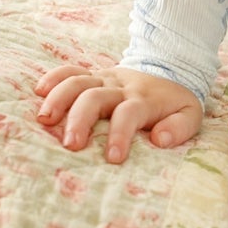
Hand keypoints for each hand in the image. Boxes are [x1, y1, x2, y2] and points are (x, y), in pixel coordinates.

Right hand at [34, 63, 202, 163]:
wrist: (170, 69)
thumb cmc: (175, 102)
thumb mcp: (190, 114)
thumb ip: (179, 128)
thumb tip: (160, 140)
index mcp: (143, 98)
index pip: (129, 113)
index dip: (120, 134)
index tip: (113, 158)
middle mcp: (120, 86)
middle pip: (95, 97)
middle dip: (80, 120)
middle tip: (70, 145)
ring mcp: (103, 78)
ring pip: (77, 81)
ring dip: (59, 99)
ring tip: (44, 120)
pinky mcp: (92, 75)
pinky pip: (70, 70)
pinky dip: (54, 78)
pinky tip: (38, 92)